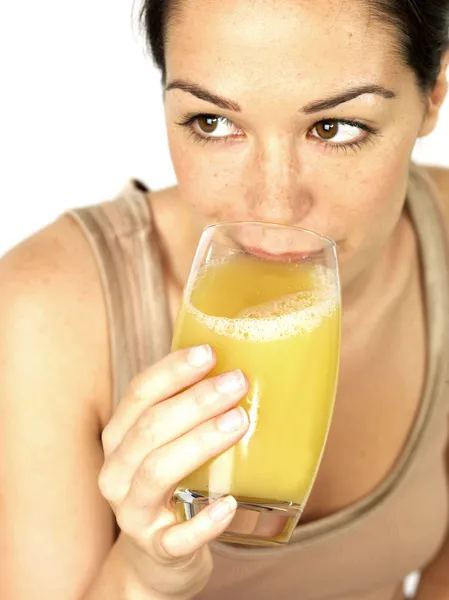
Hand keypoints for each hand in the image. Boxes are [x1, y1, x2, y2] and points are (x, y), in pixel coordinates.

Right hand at [98, 345, 248, 599]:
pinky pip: (178, 538)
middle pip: (149, 428)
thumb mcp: (168, 443)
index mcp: (119, 437)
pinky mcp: (157, 549)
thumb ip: (187, 410)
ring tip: (238, 422)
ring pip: (157, 472)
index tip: (210, 352)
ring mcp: (133, 513)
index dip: (172, 370)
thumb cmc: (172, 483)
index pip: (139, 393)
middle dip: (194, 401)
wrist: (157, 555)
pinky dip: (204, 522)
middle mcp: (117, 471)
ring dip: (199, 443)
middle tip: (236, 382)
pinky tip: (230, 504)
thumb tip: (237, 363)